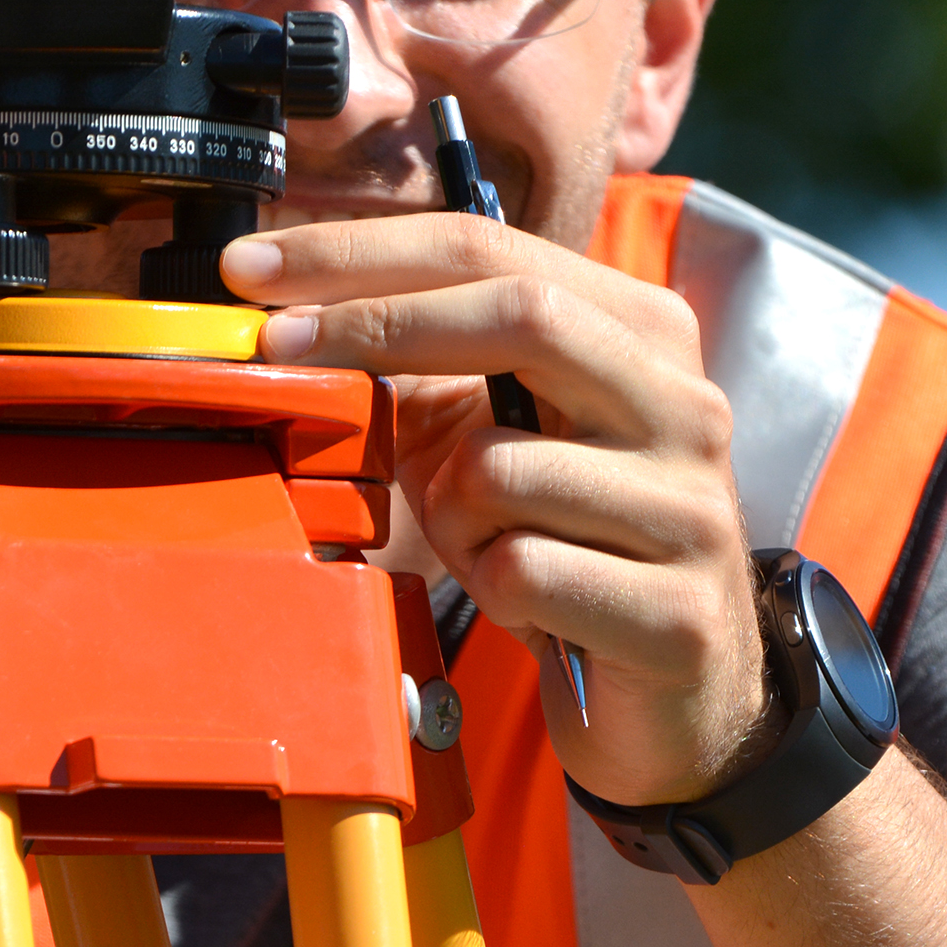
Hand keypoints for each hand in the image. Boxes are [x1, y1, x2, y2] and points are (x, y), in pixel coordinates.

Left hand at [221, 214, 766, 805]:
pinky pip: (523, 574)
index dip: (363, 252)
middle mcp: (686, 405)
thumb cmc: (564, 549)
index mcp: (644, 336)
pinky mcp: (678, 614)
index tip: (255, 268)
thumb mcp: (492, 437)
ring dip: (450, 514)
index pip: (494, 248)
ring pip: (500, 467)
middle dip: (380, 322)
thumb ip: (426, 367)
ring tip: (483, 548)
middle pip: (523, 313)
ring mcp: (691, 508)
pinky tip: (528, 609)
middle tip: (279, 347)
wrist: (672, 697)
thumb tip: (286, 313)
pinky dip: (493, 593)